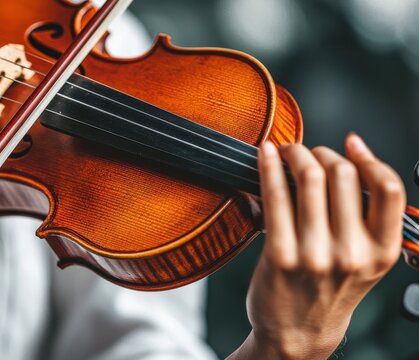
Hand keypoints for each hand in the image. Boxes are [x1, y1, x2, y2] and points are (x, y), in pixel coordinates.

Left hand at [229, 134, 405, 358]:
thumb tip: (351, 156)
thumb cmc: (328, 288)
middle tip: (307, 152)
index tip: (351, 143)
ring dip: (295, 153)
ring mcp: (315, 255)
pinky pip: (276, 195)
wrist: (296, 332)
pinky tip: (265, 154)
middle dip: (322, 152)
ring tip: (287, 151)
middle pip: (343, 175)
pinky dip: (269, 166)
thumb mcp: (364, 261)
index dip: (368, 157)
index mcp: (381, 252)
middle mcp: (352, 254)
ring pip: (310, 178)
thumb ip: (365, 218)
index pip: (388, 188)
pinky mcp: (280, 255)